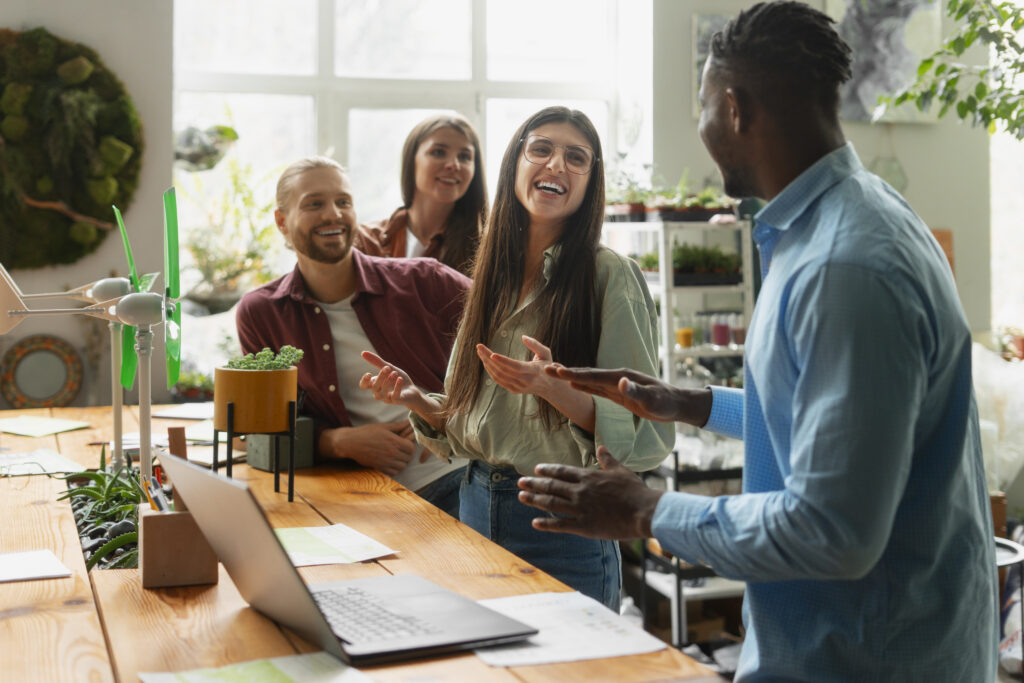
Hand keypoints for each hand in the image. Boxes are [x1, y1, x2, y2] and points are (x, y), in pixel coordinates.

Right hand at [319, 421, 415, 475]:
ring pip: (402, 466)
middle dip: (407, 454)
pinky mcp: (380, 468)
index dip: (410, 446)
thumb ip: (398, 426)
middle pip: (408, 458)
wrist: (351, 442)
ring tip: (397, 456)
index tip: (406, 444)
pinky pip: (394, 472)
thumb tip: (410, 422)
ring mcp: (386, 462)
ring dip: (402, 462)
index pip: (411, 448)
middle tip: (402, 450)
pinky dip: (395, 468)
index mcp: (393, 441)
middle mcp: (391, 453)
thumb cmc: (367, 432)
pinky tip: (391, 462)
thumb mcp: (383, 427)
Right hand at [360, 350, 445, 430]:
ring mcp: (387, 398)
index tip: (369, 374)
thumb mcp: (389, 368)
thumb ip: (377, 361)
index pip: (364, 385)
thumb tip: (363, 352)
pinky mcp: (397, 401)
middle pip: (374, 387)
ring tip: (395, 372)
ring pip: (382, 393)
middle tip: (387, 368)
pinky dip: (397, 387)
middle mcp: (379, 393)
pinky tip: (400, 379)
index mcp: (375, 385)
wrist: (412, 391)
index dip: (364, 381)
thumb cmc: (398, 379)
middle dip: (380, 377)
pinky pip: (394, 396)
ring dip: (388, 382)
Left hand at [477, 335, 560, 397]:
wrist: (550, 388)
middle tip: (479, 347)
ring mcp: (519, 387)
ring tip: (480, 352)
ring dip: (487, 364)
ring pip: (498, 376)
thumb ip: (535, 344)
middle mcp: (525, 381)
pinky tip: (486, 361)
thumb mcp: (546, 353)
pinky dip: (490, 371)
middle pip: (503, 370)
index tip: (492, 354)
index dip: (503, 361)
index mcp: (533, 371)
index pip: (515, 366)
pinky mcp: (514, 390)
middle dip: (489, 358)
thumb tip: (523, 337)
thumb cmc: (547, 366)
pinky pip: (499, 381)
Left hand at [517, 446, 664, 538]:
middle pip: (552, 486)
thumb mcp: (621, 470)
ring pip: (552, 503)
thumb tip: (602, 447)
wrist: (644, 511)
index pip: (563, 471)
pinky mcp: (584, 525)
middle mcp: (581, 491)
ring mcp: (581, 508)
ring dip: (535, 500)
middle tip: (521, 482)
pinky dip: (546, 523)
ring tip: (521, 497)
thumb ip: (608, 460)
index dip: (548, 470)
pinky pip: (561, 524)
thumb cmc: (635, 491)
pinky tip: (535, 522)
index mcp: (589, 477)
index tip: (536, 469)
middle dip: (534, 484)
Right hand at [545, 366, 711, 425]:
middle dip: (566, 372)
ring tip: (555, 373)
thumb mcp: (652, 400)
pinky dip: (583, 385)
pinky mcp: (618, 393)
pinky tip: (575, 385)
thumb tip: (622, 383)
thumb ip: (636, 391)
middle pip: (587, 375)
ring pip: (589, 380)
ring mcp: (617, 385)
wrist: (676, 404)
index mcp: (620, 378)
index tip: (556, 370)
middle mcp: (616, 378)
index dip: (573, 374)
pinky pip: (596, 388)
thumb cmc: (665, 402)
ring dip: (572, 377)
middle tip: (546, 369)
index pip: (592, 376)